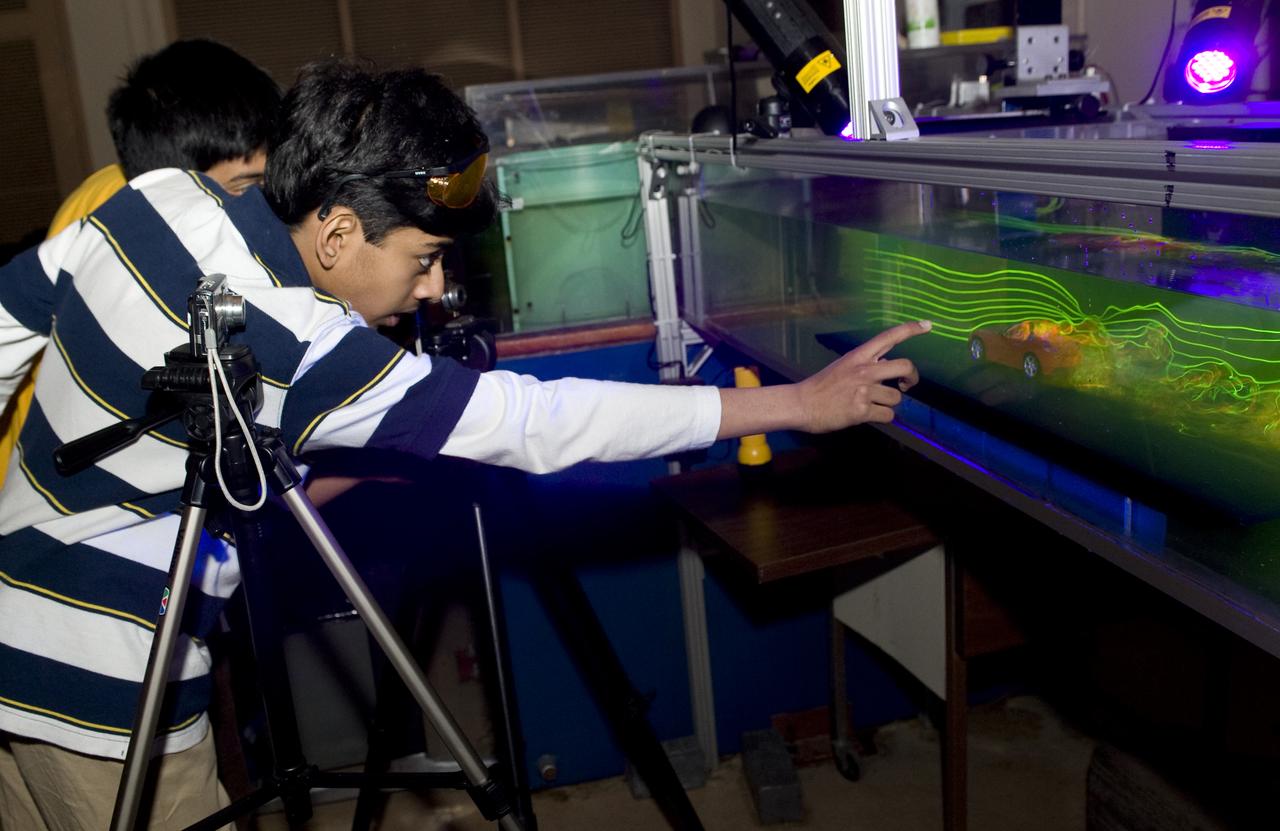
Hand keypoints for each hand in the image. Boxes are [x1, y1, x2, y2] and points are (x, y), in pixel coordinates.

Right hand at [795, 320, 929, 431]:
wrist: (801, 404)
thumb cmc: (821, 387)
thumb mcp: (842, 366)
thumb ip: (865, 365)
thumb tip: (885, 365)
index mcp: (858, 356)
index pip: (889, 337)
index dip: (911, 329)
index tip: (929, 325)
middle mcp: (864, 370)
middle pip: (905, 366)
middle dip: (912, 377)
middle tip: (907, 385)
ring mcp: (864, 390)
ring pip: (896, 397)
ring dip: (888, 404)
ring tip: (871, 405)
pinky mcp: (862, 410)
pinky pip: (887, 415)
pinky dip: (881, 417)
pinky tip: (868, 415)